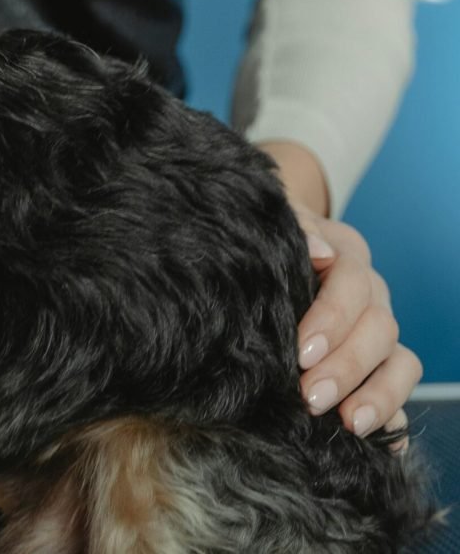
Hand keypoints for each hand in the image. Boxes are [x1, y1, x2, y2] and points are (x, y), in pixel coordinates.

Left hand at [259, 141, 421, 445]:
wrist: (267, 246)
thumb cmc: (268, 237)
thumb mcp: (275, 222)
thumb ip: (297, 228)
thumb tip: (320, 250)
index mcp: (346, 254)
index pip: (354, 283)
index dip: (332, 318)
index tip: (302, 351)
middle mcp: (371, 293)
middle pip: (379, 328)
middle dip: (346, 367)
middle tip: (310, 396)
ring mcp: (379, 330)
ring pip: (399, 362)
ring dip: (377, 396)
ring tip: (348, 423)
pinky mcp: (380, 363)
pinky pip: (398, 390)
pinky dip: (392, 416)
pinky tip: (378, 443)